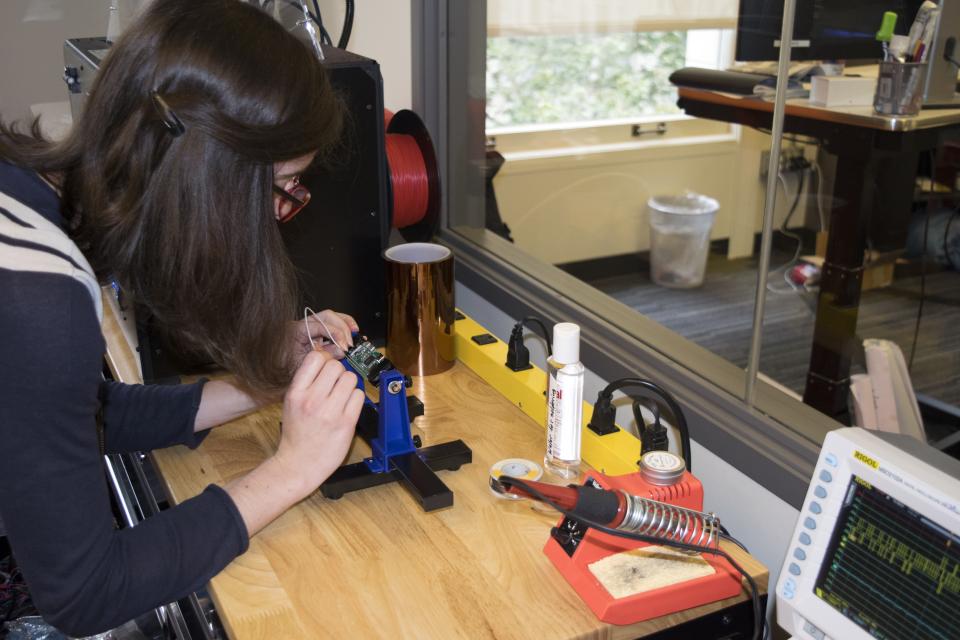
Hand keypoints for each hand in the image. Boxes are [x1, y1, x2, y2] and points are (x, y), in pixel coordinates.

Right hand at [273, 350, 364, 491]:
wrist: (298, 464)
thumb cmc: (296, 434)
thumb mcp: (291, 403)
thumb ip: (306, 382)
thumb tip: (325, 357)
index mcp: (296, 393)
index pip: (315, 358)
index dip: (325, 359)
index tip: (327, 366)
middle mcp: (312, 400)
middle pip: (336, 366)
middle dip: (339, 372)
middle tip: (335, 385)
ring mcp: (330, 412)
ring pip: (350, 378)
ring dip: (349, 385)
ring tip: (342, 397)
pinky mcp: (346, 423)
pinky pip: (359, 396)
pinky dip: (356, 399)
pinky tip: (347, 408)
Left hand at [291, 309, 358, 364]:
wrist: (277, 370)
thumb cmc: (285, 366)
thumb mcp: (303, 364)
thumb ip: (321, 357)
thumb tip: (341, 350)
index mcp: (296, 329)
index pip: (320, 324)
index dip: (335, 334)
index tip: (344, 346)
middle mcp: (304, 323)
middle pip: (328, 316)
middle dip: (342, 328)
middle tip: (349, 343)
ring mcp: (311, 325)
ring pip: (332, 316)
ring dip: (346, 325)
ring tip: (354, 335)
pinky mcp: (318, 331)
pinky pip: (334, 323)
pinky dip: (344, 327)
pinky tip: (351, 332)